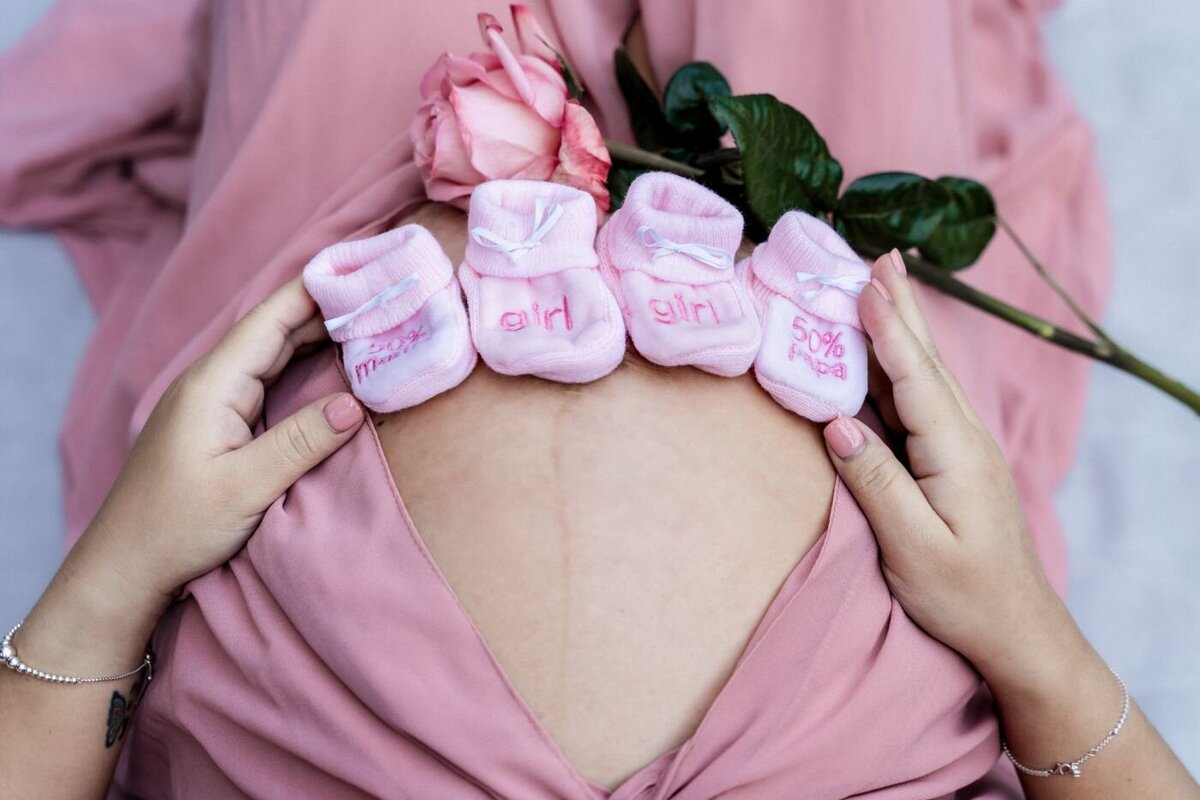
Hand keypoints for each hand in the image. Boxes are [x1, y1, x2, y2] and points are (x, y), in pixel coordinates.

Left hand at [86, 276, 364, 605]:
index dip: (316, 291)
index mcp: (213, 384)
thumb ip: (301, 442)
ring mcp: (213, 402)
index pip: (271, 319)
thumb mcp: (245, 487)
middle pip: (276, 330)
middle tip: (383, 299)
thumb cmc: (174, 527)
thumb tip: (355, 404)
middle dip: (328, 310)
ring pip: (274, 354)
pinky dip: (304, 367)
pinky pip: (269, 380)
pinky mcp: (219, 423)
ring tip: (370, 324)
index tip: (362, 271)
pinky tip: (333, 368)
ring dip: (319, 338)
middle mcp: (212, 382)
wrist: (124, 567)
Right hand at [820, 249, 1079, 687]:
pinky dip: (903, 363)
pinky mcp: (955, 461)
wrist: (1019, 629)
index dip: (887, 327)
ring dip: (903, 326)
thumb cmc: (965, 595)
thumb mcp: (914, 547)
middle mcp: (964, 438)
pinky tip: (890, 352)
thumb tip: (837, 424)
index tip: (866, 279)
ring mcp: (963, 448)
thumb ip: (877, 482)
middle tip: (881, 254)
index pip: (915, 376)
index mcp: (955, 451)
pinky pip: (923, 399)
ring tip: (883, 283)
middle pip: (927, 359)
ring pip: (927, 374)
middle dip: (901, 305)